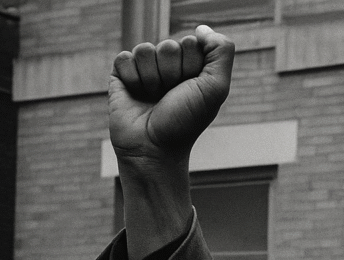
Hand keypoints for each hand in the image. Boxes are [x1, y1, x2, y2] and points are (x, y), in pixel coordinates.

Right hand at [109, 25, 234, 166]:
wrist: (155, 147)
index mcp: (192, 66)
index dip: (192, 67)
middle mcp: (169, 65)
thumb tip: (202, 28)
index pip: (191, 43)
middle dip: (171, 73)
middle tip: (171, 96)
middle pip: (168, 45)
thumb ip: (221, 51)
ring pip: (145, 50)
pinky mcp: (122, 74)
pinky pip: (125, 58)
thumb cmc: (186, 120)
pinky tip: (137, 95)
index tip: (191, 90)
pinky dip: (132, 79)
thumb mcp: (216, 87)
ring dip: (151, 78)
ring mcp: (145, 69)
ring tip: (154, 98)